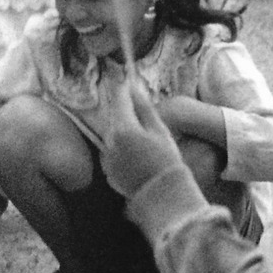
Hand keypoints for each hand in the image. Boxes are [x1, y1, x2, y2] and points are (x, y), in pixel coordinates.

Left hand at [101, 77, 186, 197]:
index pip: (119, 99)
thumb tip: (133, 87)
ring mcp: (106, 157)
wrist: (163, 195)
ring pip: (112, 134)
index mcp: (123, 128)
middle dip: (125, 111)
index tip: (126, 78)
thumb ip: (144, 108)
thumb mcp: (160, 131)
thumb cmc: (167, 160)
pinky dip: (121, 147)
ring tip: (144, 139)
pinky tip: (138, 154)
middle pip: (114, 117)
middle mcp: (109, 141)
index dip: (123, 87)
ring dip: (123, 130)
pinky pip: (112, 151)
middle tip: (140, 110)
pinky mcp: (107, 170)